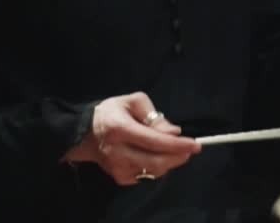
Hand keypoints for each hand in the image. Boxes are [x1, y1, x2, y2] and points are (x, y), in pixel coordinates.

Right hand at [63, 92, 200, 184]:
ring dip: (169, 162)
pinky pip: (146, 176)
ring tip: (173, 150)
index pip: (154, 141)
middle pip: (156, 162)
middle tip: (190, 150)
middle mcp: (118, 151)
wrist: (83, 133)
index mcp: (120, 129)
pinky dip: (157, 167)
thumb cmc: (111, 112)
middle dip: (178, 157)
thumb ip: (154, 115)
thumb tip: (174, 132)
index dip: (177, 145)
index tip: (195, 145)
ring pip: (153, 171)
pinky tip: (156, 156)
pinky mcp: (119, 178)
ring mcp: (117, 167)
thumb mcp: (133, 102)